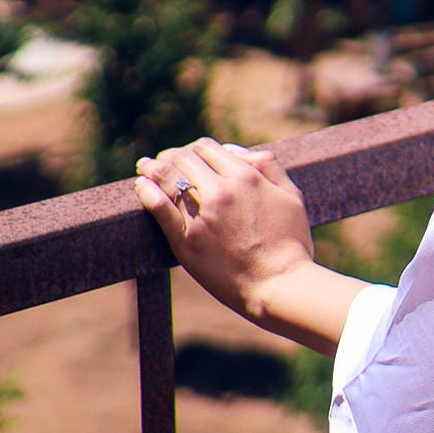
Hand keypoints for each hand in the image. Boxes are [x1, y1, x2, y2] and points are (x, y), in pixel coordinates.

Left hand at [135, 139, 320, 329]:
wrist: (279, 284)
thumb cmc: (291, 243)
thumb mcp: (292, 196)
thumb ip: (268, 167)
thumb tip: (235, 151)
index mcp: (246, 177)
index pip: (207, 148)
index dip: (195, 148)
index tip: (189, 155)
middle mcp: (221, 191)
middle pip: (184, 159)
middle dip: (171, 155)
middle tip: (162, 160)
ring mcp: (201, 215)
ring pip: (167, 177)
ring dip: (152, 167)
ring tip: (144, 167)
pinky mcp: (186, 240)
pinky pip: (158, 207)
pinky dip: (146, 191)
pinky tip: (141, 186)